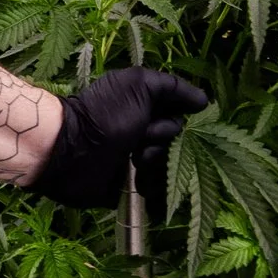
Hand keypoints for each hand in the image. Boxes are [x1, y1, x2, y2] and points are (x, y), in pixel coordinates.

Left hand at [30, 69, 206, 212]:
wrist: (73, 150)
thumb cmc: (106, 112)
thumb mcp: (140, 84)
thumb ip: (173, 87)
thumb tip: (204, 101)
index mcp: (144, 108)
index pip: (179, 114)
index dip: (180, 116)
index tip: (171, 116)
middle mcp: (142, 133)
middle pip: (176, 141)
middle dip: (163, 138)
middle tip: (141, 135)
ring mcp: (136, 162)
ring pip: (168, 166)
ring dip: (155, 161)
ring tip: (133, 158)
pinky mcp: (129, 188)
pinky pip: (156, 192)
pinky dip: (150, 186)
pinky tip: (136, 178)